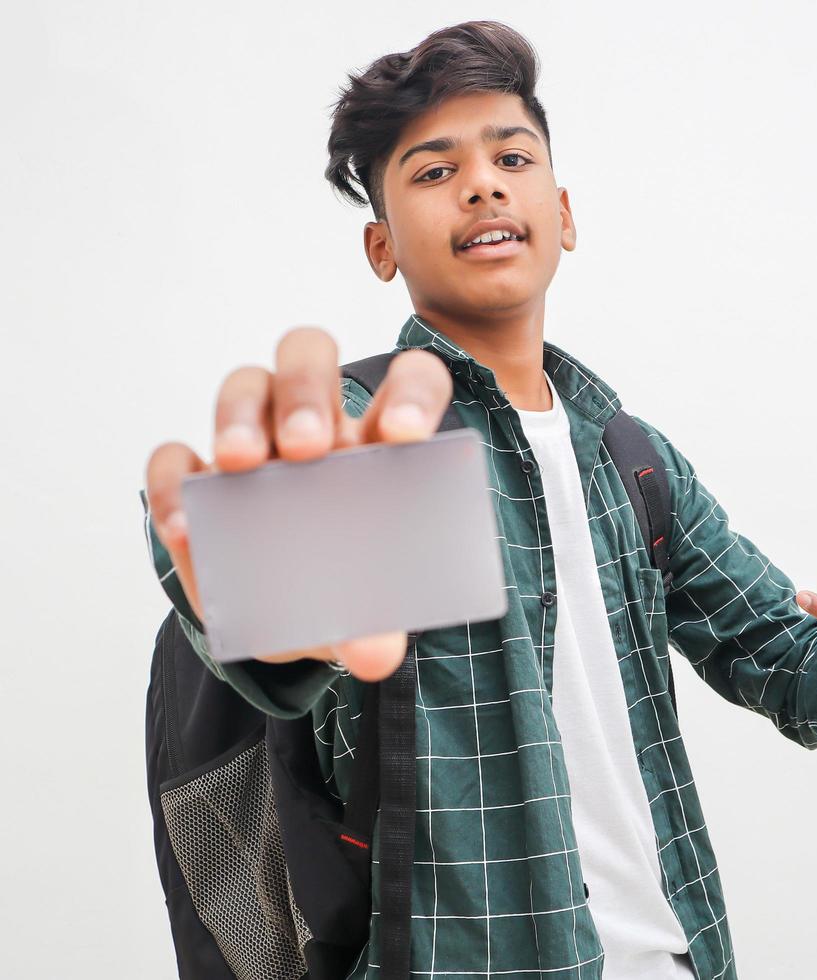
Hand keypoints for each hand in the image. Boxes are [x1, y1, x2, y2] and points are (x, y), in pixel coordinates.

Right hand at [144, 326, 452, 681]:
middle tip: (309, 447)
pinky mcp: (197, 478)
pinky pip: (175, 457)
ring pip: (244, 386)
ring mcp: (255, 441)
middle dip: (306, 392)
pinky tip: (184, 527)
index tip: (407, 437)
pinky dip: (174, 485)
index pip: (410, 383)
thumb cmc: (347, 589)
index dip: (412, 395)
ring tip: (244, 465)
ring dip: (240, 419)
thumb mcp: (365, 611)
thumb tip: (375, 653)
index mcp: (382, 442)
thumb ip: (376, 624)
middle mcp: (320, 425)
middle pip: (309, 358)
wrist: (293, 616)